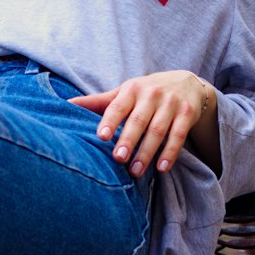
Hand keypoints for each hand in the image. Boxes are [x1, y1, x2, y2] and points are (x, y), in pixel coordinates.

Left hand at [70, 70, 210, 176]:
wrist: (187, 83)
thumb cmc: (146, 92)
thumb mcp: (124, 93)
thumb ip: (98, 102)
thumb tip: (66, 105)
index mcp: (131, 89)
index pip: (118, 106)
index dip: (109, 120)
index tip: (101, 136)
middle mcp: (151, 94)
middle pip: (138, 120)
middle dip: (128, 140)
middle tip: (118, 158)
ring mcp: (171, 104)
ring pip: (158, 131)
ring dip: (147, 152)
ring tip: (135, 171)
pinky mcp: (187, 114)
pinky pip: (178, 136)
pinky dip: (170, 153)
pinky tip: (162, 168)